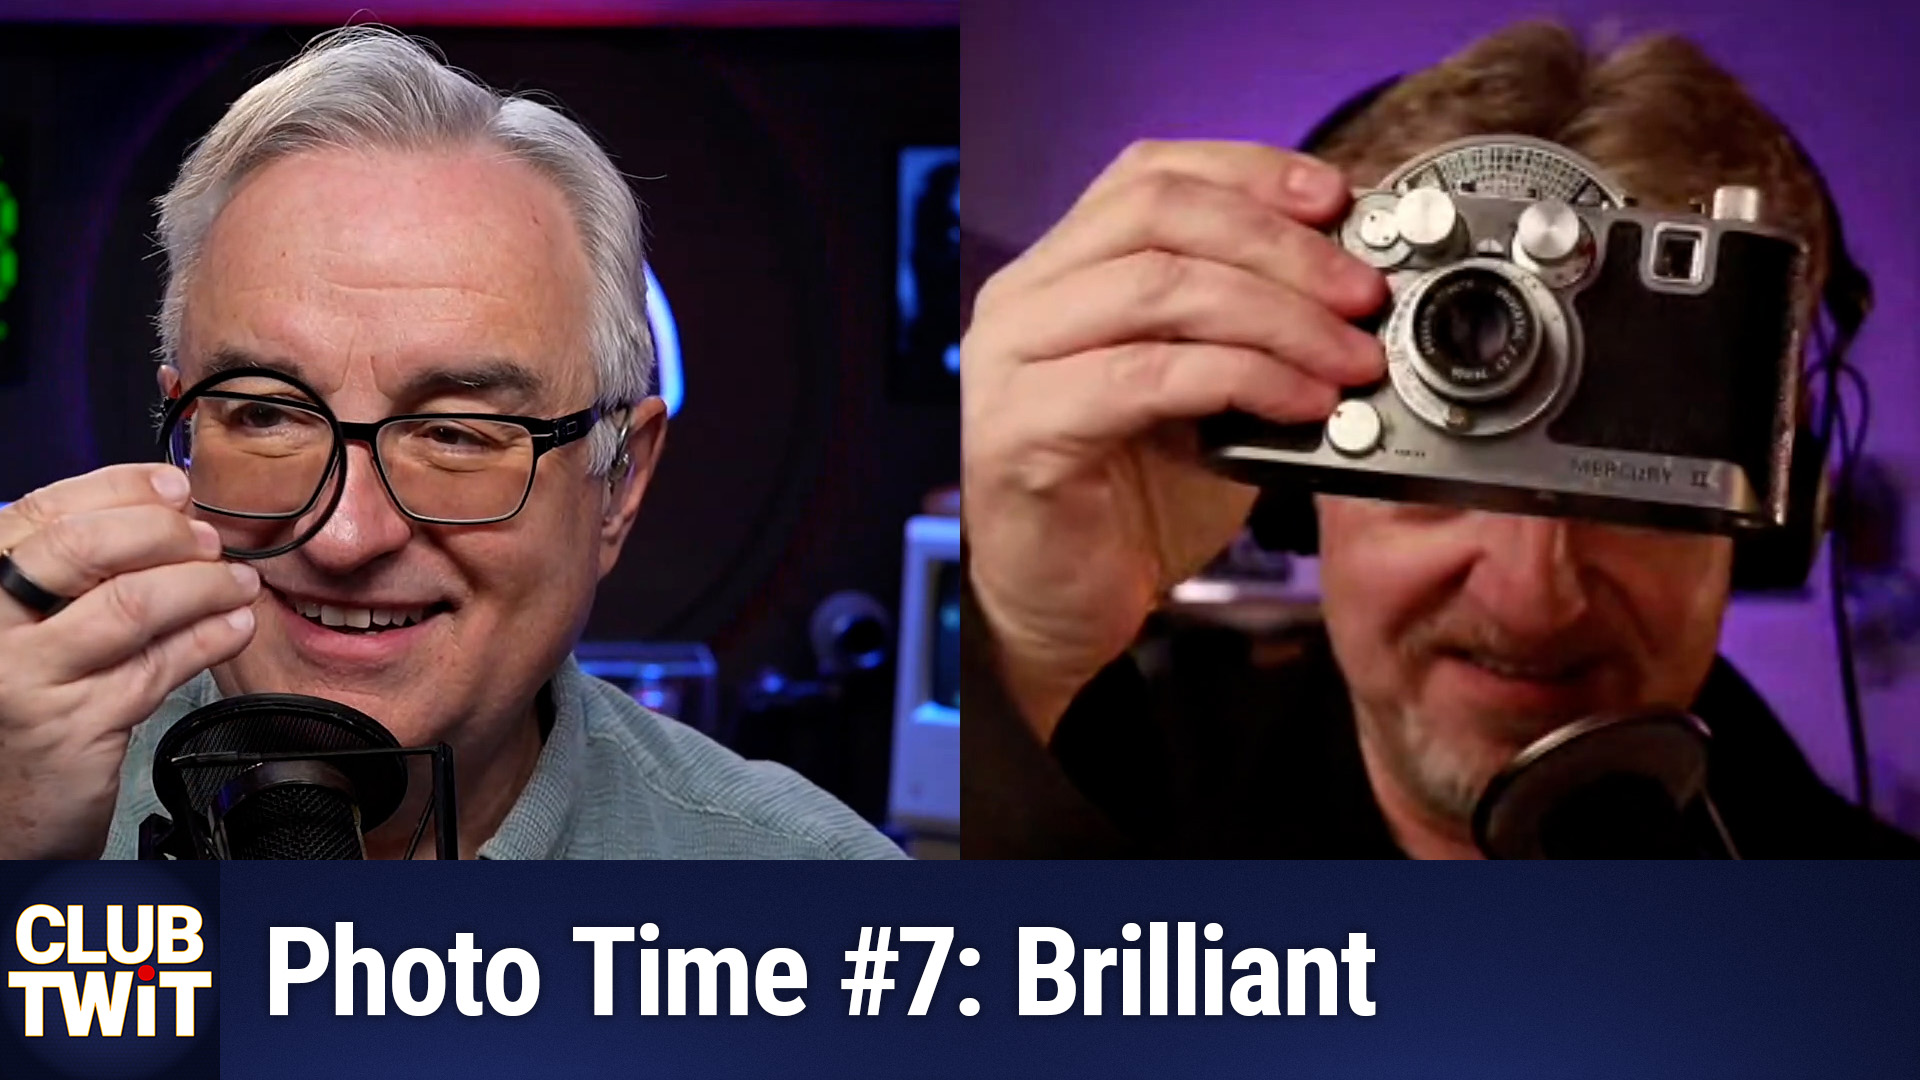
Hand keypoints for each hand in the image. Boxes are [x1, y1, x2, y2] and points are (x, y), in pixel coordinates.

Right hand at [0, 464, 260, 857]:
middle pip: (84, 547)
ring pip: (129, 605)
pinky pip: (156, 667)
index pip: (45, 512)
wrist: (11, 800)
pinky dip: (207, 639)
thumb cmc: (34, 696)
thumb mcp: (38, 621)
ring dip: (203, 586)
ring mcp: (23, 676)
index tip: (176, 489)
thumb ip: (82, 567)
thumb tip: (167, 508)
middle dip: (165, 534)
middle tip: (211, 542)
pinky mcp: (71, 725)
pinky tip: (235, 627)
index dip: (120, 489)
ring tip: (238, 585)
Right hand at [962, 140, 1388, 737]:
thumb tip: (1356, 284)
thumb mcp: (1201, 394)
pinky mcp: (1021, 430)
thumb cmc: (1128, 504)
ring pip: (1158, 288)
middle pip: (1159, 215)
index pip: (1151, 174)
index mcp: (1060, 271)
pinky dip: (1242, 380)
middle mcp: (1023, 300)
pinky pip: (1148, 378)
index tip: (1338, 200)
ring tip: (1348, 358)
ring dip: (1277, 317)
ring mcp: (1011, 362)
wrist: (1062, 611)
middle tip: (1362, 292)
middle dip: (1281, 246)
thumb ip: (1248, 331)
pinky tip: (1300, 405)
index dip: (1251, 173)